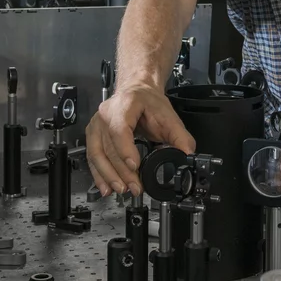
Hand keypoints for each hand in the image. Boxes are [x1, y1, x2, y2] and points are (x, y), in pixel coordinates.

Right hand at [85, 81, 195, 197]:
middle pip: (109, 147)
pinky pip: (92, 157)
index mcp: (124, 105)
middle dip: (122, 171)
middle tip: (135, 187)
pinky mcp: (93, 134)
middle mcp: (106, 114)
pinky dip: (99, 174)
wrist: (137, 91)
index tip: (135, 166)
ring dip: (109, 176)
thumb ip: (180, 136)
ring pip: (97, 155)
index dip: (125, 149)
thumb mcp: (168, 116)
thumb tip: (187, 154)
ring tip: (122, 189)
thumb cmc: (148, 101)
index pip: (119, 129)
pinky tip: (105, 187)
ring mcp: (96, 125)